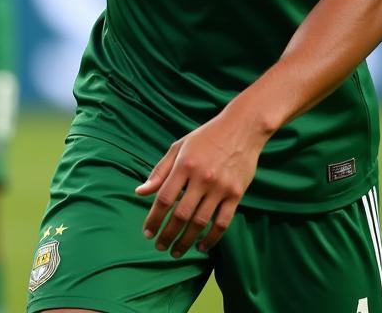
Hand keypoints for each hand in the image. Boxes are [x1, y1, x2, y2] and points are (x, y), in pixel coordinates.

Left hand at [136, 107, 269, 257]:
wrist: (241, 129)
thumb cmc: (205, 137)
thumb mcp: (178, 147)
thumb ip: (160, 171)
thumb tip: (140, 192)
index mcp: (184, 164)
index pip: (164, 198)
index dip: (153, 218)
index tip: (147, 232)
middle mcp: (201, 178)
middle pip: (180, 214)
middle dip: (167, 234)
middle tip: (159, 247)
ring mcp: (220, 188)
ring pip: (200, 222)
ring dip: (186, 240)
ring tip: (176, 251)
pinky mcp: (236, 195)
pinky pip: (222, 223)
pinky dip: (211, 238)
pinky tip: (201, 246)